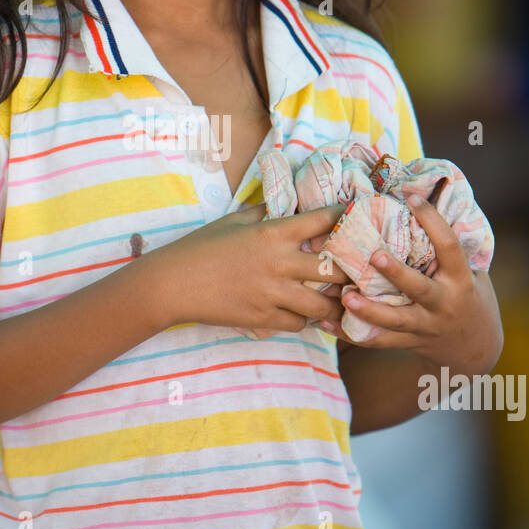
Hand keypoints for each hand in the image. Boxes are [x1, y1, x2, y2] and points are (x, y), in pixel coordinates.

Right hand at [152, 201, 348, 334]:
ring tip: (331, 299)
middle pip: (335, 269)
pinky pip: (298, 323)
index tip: (355, 217)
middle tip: (354, 271)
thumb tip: (283, 204)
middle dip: (349, 271)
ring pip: (322, 305)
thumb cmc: (200, 247)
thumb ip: (263, 213)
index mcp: (273, 233)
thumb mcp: (233, 221)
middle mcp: (279, 263)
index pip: (324, 220)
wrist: (173, 284)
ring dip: (329, 302)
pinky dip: (303, 320)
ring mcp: (272, 294)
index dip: (346, 217)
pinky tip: (300, 313)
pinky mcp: (263, 318)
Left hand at [328, 190, 503, 373]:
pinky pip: (378, 341)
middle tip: (373, 255)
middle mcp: (444, 303)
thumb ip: (443, 249)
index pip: (449, 246)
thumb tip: (414, 201)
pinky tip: (325, 322)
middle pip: (419, 288)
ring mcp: (426, 326)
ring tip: (344, 296)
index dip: (433, 221)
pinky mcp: (409, 342)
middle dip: (397, 273)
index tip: (411, 198)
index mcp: (460, 278)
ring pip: (396, 320)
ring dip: (369, 309)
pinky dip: (351, 332)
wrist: (476, 347)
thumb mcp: (466, 271)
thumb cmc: (465, 294)